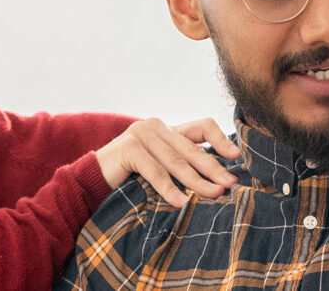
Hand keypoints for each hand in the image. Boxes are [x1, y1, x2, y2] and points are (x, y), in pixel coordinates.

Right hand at [95, 118, 240, 207]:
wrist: (92, 181)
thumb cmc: (130, 178)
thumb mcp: (160, 167)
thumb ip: (183, 165)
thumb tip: (221, 180)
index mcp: (168, 129)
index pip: (202, 126)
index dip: (221, 140)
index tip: (237, 157)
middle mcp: (156, 127)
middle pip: (192, 147)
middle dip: (213, 168)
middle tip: (230, 184)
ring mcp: (140, 134)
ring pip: (175, 161)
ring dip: (196, 180)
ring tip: (213, 195)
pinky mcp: (128, 148)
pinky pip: (154, 171)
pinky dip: (168, 188)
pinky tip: (181, 202)